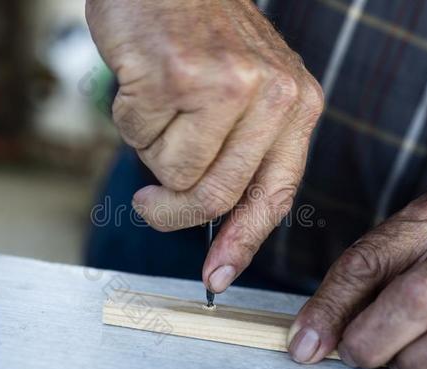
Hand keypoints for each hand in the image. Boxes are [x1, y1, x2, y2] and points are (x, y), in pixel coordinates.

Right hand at [86, 0, 322, 292]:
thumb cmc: (203, 34)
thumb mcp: (250, 90)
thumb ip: (241, 152)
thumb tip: (211, 221)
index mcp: (297, 105)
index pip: (275, 195)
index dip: (243, 242)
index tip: (215, 275)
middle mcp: (273, 96)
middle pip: (216, 195)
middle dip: (172, 212)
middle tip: (147, 204)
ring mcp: (226, 85)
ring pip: (172, 171)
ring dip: (150, 150)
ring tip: (156, 106)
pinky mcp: (177, 75)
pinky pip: (139, 137)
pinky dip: (129, 120)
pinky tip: (142, 82)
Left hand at [288, 190, 426, 368]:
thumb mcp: (405, 245)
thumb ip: (358, 284)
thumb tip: (306, 343)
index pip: (368, 262)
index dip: (331, 309)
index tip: (307, 346)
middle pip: (417, 298)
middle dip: (376, 340)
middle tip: (361, 357)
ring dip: (424, 365)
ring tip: (408, 368)